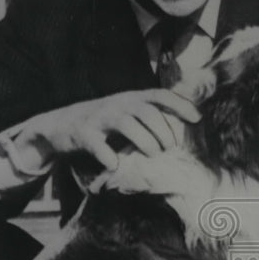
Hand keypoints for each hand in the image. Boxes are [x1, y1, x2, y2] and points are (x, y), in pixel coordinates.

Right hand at [25, 89, 201, 169]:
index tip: (198, 118)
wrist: (60, 124)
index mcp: (131, 99)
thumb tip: (181, 131)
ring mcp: (99, 117)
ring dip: (143, 139)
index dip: (180, 104)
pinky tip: (115, 164)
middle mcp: (117, 104)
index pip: (159, 95)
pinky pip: (97, 144)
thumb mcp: (128, 114)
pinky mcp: (83, 133)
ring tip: (152, 154)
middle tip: (169, 147)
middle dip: (162, 130)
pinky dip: (107, 155)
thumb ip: (150, 119)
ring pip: (125, 123)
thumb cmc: (103, 123)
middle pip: (146, 110)